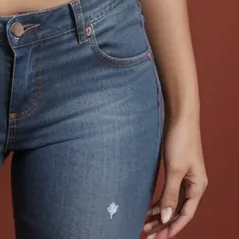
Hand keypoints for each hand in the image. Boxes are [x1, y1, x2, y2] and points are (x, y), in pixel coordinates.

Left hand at [143, 114, 207, 236]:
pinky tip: (149, 208)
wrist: (180, 116)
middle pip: (178, 211)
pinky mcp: (176, 170)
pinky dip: (160, 202)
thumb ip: (170, 195)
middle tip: (148, 234)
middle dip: (163, 224)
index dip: (172, 228)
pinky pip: (169, 192)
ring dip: (160, 214)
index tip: (157, 238)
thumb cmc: (180, 139)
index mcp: (197, 187)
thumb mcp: (174, 169)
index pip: (185, 215)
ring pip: (172, 203)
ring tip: (144, 224)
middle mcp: (193, 185)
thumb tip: (166, 219)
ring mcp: (185, 177)